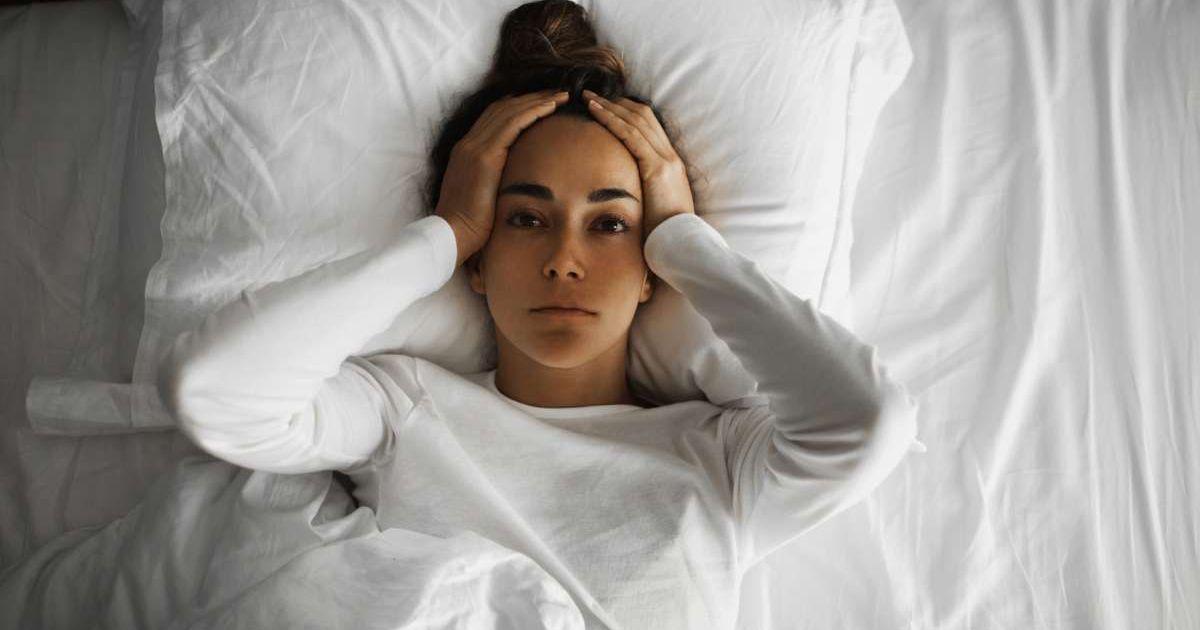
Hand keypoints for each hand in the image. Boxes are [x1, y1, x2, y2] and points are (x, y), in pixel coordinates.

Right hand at [435, 89, 570, 267]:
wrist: (452, 234)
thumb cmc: (468, 225)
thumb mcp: (481, 196)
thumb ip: (493, 181)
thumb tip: (513, 182)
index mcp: (466, 152)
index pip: (493, 118)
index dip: (517, 106)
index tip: (540, 103)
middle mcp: (469, 144)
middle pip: (502, 108)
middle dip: (530, 98)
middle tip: (555, 92)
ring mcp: (475, 147)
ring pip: (509, 111)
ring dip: (537, 101)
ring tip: (560, 96)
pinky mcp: (485, 156)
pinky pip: (513, 124)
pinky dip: (533, 112)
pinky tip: (551, 107)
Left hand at [581, 89, 695, 242]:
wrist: (682, 244)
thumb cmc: (666, 233)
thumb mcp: (654, 207)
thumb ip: (644, 194)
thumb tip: (625, 195)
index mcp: (671, 164)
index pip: (650, 127)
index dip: (628, 112)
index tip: (608, 106)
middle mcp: (670, 156)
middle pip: (643, 116)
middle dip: (617, 102)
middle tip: (593, 95)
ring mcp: (666, 160)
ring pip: (636, 120)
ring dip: (610, 106)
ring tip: (588, 98)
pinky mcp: (657, 168)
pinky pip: (631, 135)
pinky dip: (611, 119)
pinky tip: (595, 112)